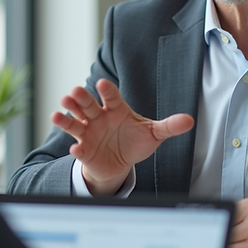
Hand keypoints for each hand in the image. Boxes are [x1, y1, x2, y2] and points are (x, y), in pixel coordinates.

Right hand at [51, 78, 193, 194]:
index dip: (107, 91)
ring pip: (74, 123)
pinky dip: (76, 149)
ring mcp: (88, 133)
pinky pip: (78, 148)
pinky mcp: (84, 150)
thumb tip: (190, 120)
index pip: (111, 97)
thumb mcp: (153, 134)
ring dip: (66, 119)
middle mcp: (98, 117)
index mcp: (115, 109)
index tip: (103, 84)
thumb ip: (169, 126)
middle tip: (73, 92)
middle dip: (80, 99)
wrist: (120, 163)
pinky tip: (75, 149)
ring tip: (57, 115)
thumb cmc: (135, 141)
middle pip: (87, 105)